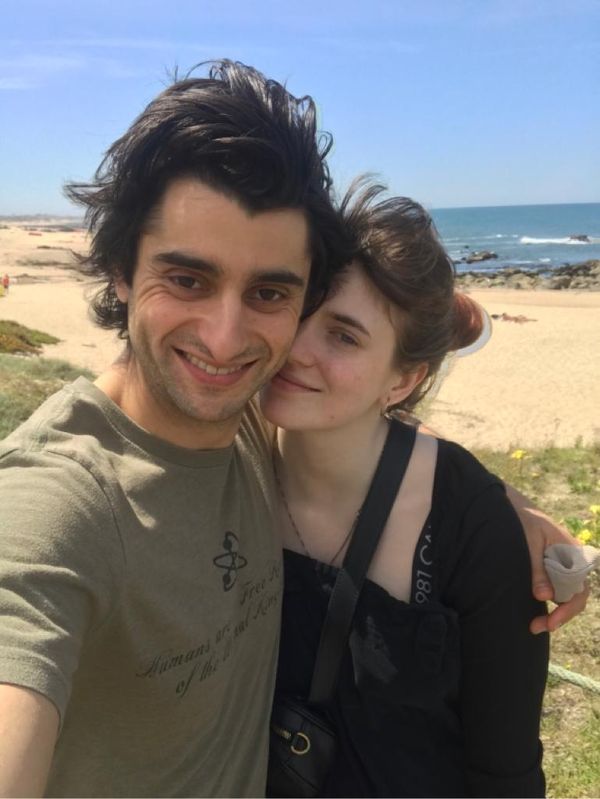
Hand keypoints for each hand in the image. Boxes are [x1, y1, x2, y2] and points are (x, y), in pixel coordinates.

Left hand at [504, 483, 589, 633]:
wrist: (514, 508)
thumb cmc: (523, 520)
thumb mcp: (528, 541)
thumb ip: (536, 568)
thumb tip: (543, 596)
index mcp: (572, 552)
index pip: (579, 588)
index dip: (568, 608)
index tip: (552, 622)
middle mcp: (572, 562)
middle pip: (574, 596)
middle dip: (560, 616)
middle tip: (537, 627)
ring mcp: (562, 566)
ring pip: (564, 595)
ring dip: (554, 612)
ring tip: (534, 625)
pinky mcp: (550, 569)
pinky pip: (555, 590)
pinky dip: (547, 602)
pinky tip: (536, 612)